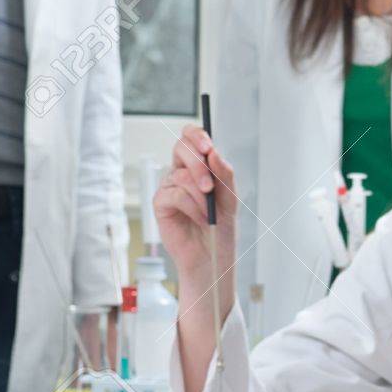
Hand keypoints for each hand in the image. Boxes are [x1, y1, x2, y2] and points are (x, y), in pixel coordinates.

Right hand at [153, 125, 237, 281]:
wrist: (213, 256)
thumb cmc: (221, 228)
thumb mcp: (230, 200)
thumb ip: (224, 176)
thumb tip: (214, 154)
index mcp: (199, 166)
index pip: (191, 138)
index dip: (196, 136)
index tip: (208, 148)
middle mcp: (182, 172)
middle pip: (181, 148)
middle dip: (199, 165)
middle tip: (210, 188)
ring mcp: (169, 186)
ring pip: (182, 176)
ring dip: (201, 197)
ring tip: (209, 215)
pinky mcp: (161, 203)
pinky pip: (175, 195)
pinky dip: (192, 207)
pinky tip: (201, 219)